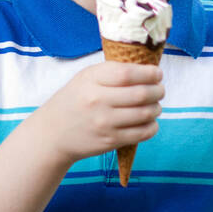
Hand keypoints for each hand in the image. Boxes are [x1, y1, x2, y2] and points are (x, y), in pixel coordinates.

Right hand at [37, 62, 165, 165]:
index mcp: (91, 80)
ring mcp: (104, 122)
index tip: (157, 74)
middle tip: (160, 90)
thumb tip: (148, 70)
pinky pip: (143, 133)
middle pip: (141, 94)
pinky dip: (152, 126)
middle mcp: (97, 100)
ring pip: (146, 113)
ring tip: (155, 106)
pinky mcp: (110, 140)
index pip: (128, 73)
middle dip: (158, 91)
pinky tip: (149, 121)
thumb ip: (113, 71)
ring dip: (157, 108)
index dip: (149, 73)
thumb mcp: (86, 78)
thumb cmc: (75, 100)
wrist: (52, 133)